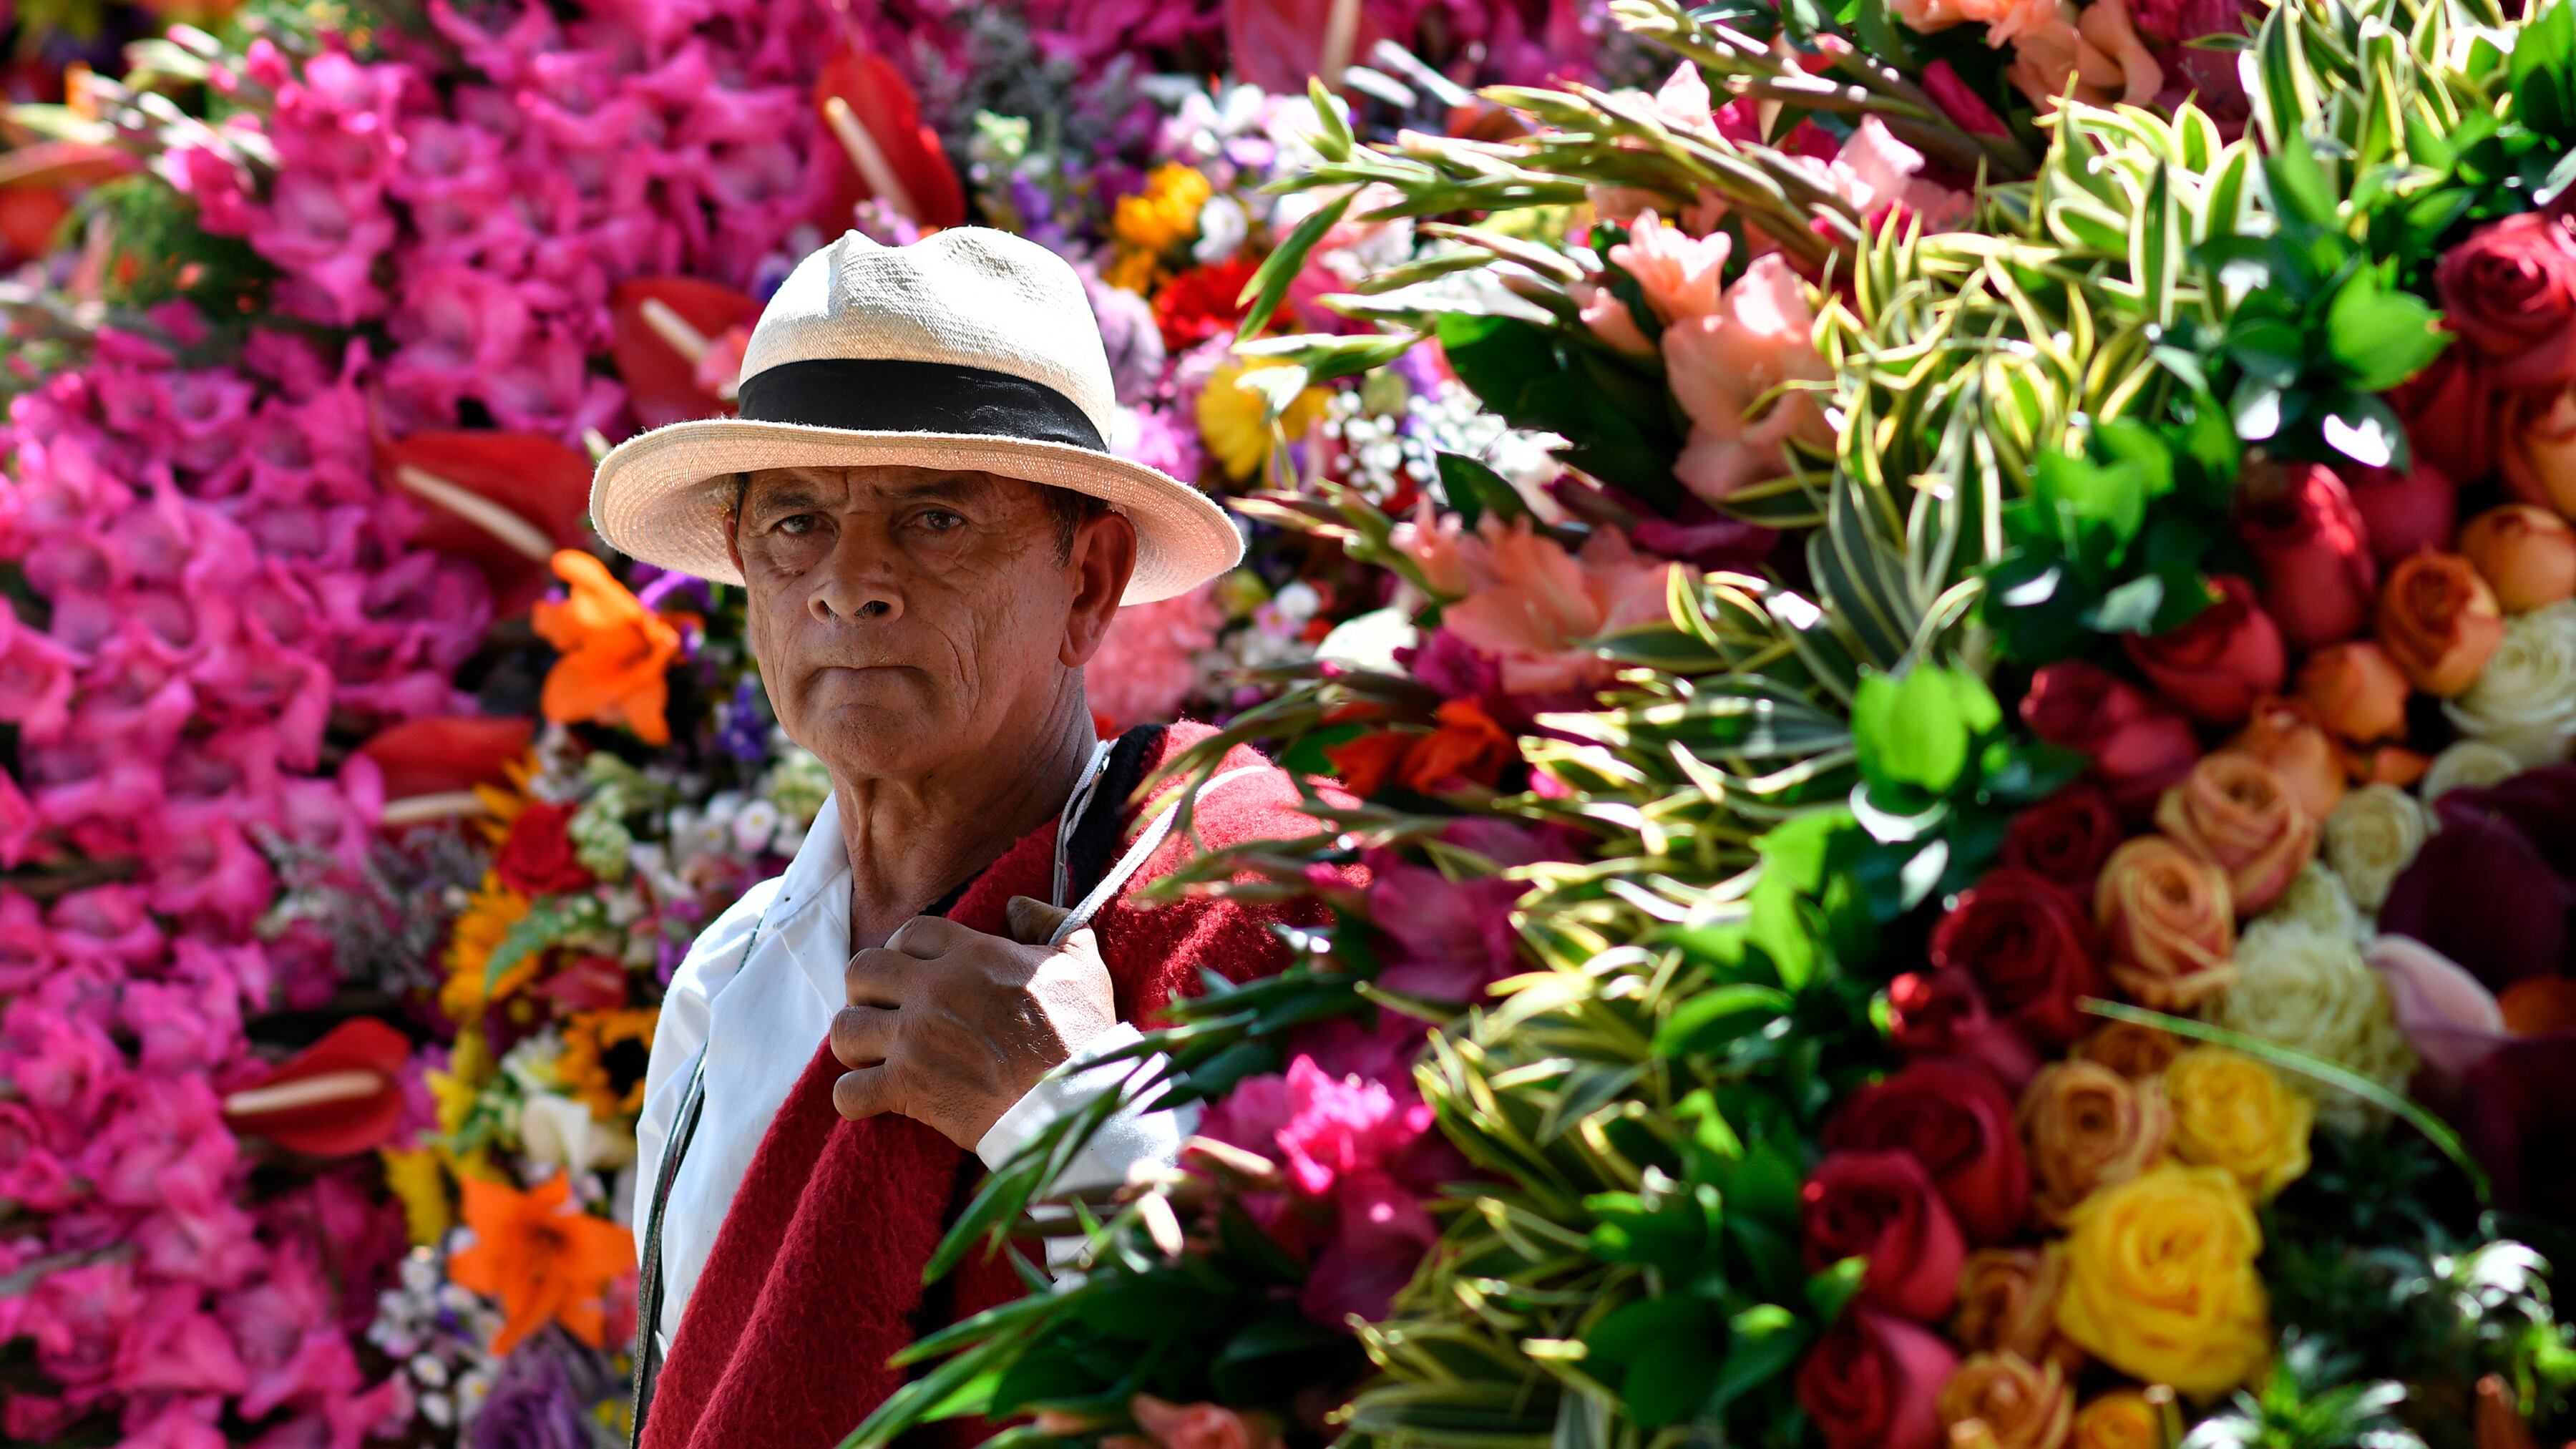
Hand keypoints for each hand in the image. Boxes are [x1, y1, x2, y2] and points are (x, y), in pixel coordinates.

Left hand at [828, 900, 1117, 1147]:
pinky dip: (853, 1097)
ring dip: (855, 1040)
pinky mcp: (908, 1088)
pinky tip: (871, 1098)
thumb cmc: (1079, 1032)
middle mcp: (934, 989)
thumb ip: (1049, 922)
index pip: (910, 932)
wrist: (1073, 1099)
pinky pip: (848, 1091)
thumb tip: (1018, 906)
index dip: (902, 949)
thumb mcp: (1081, 961)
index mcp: (971, 954)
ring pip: (846, 1027)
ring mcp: (915, 1039)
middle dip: (866, 988)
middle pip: (862, 970)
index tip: (910, 970)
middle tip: (885, 1008)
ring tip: (872, 1052)